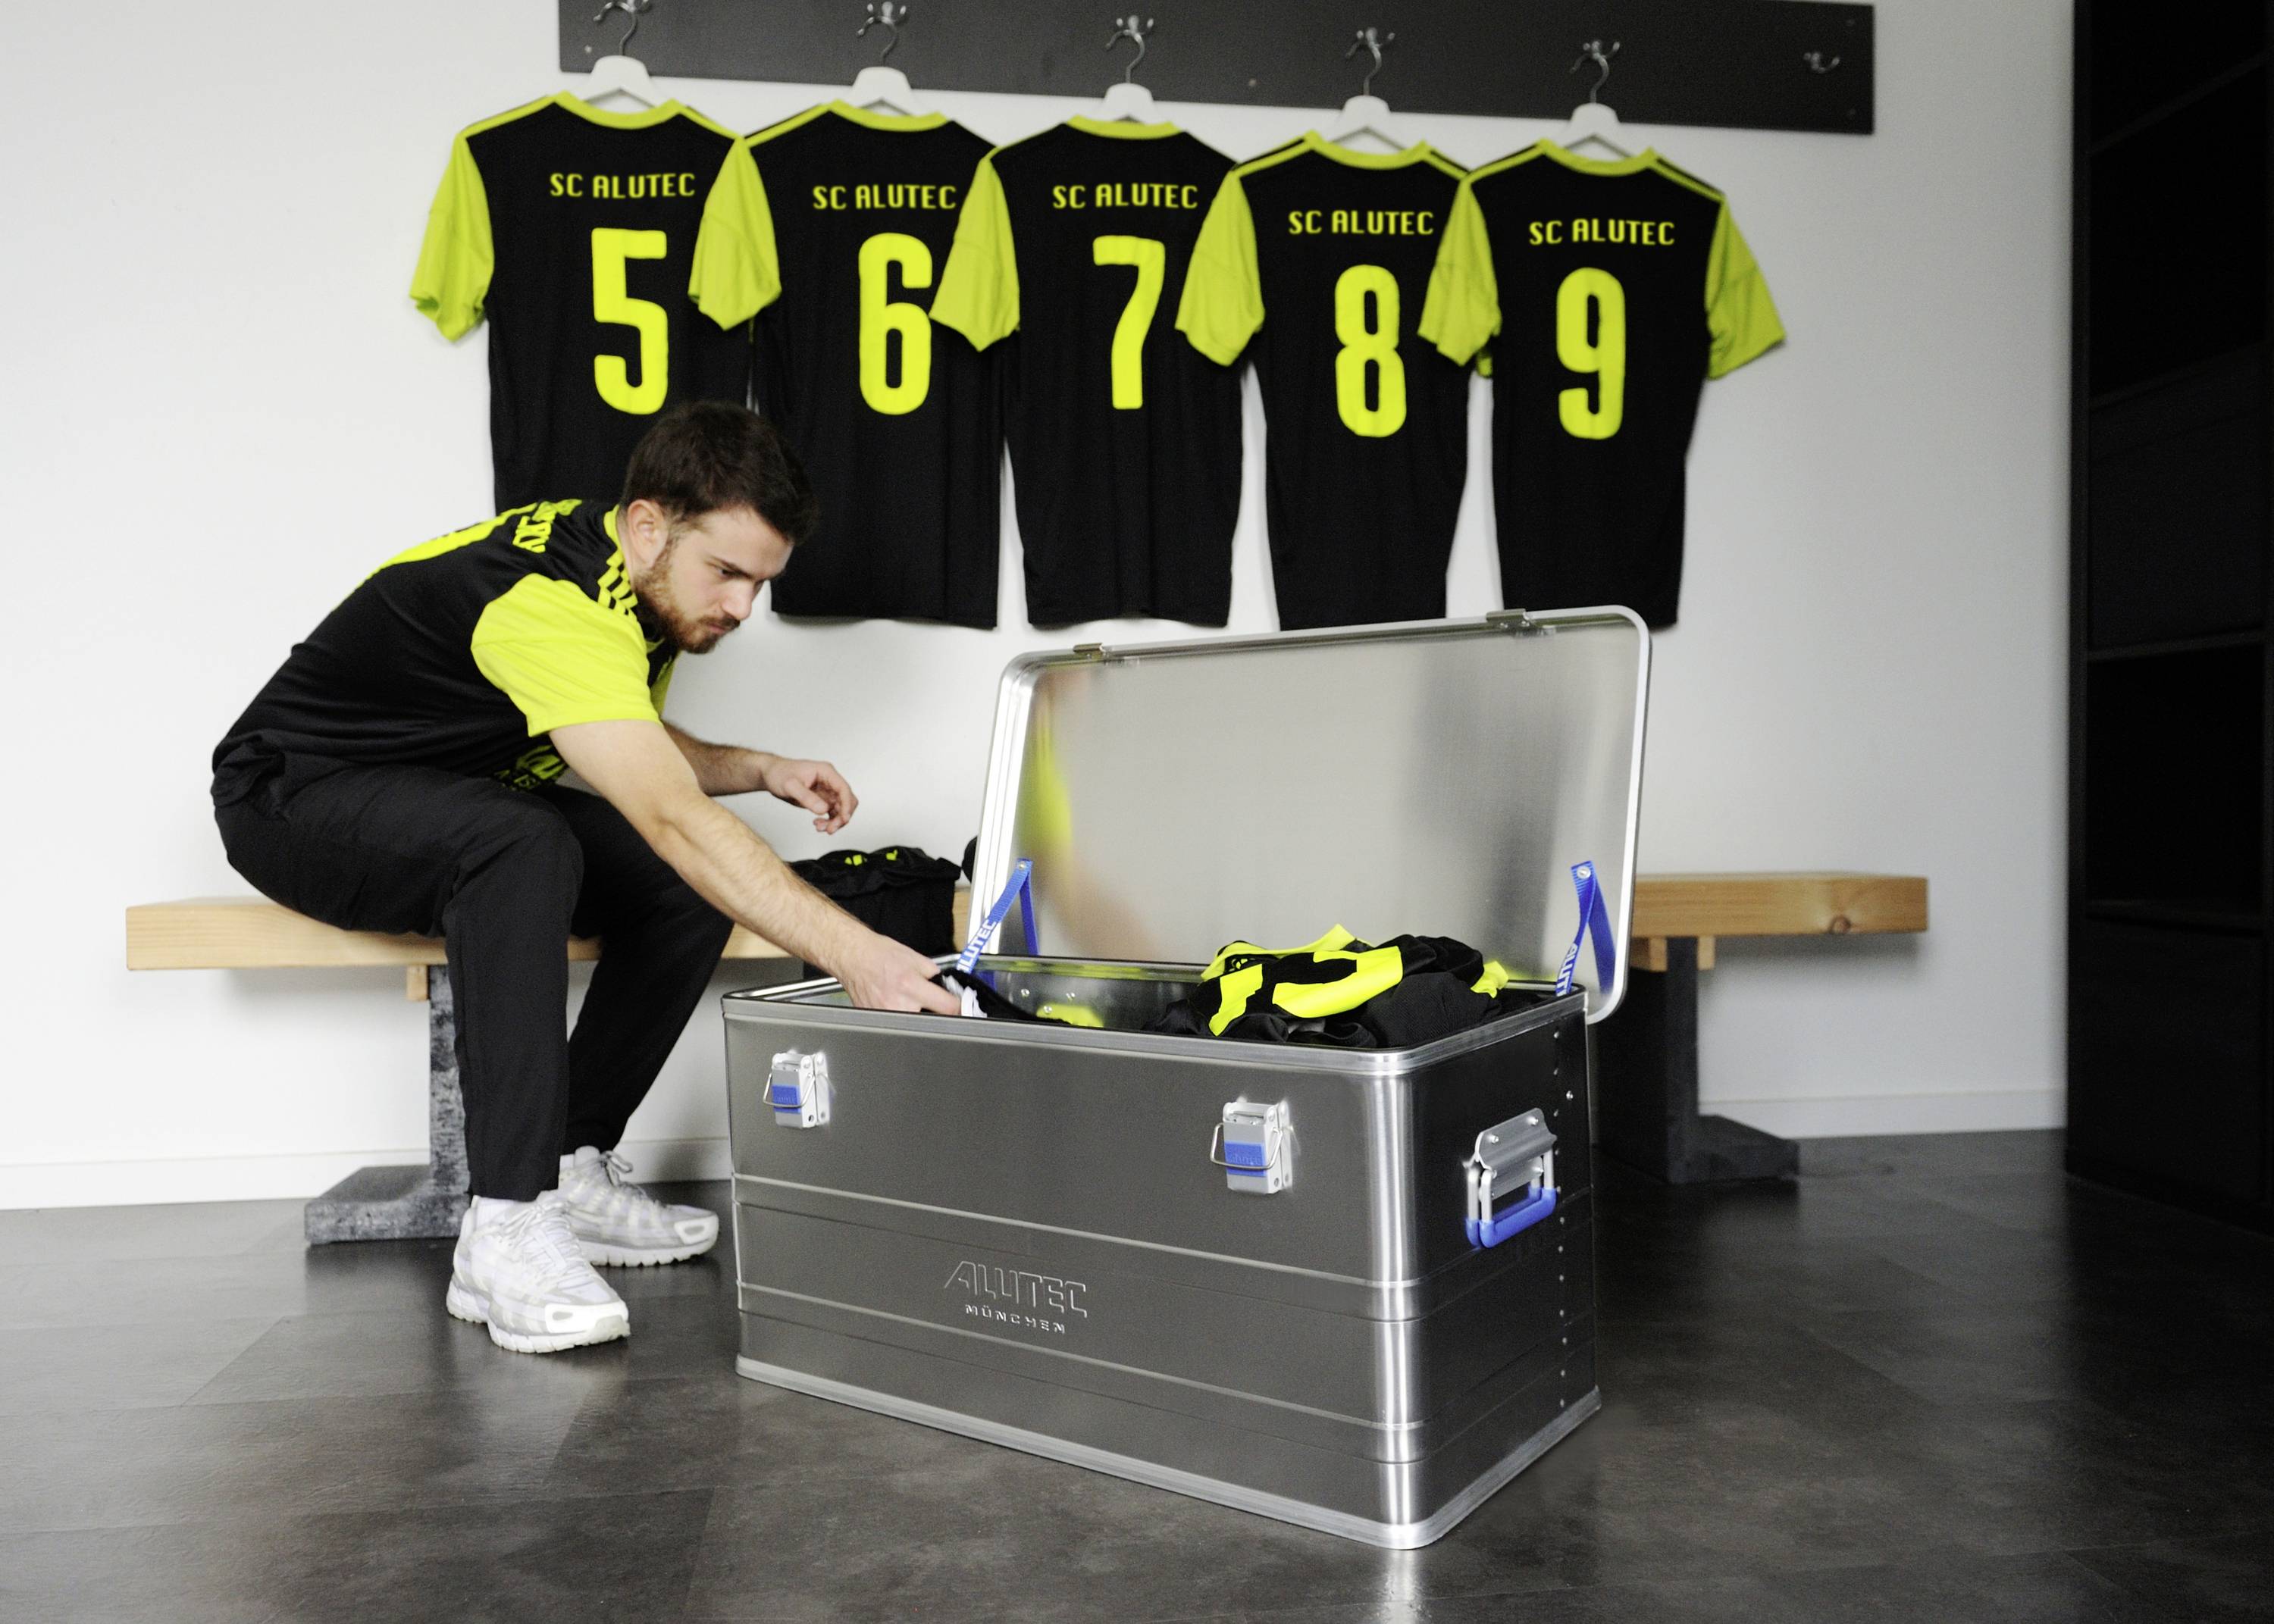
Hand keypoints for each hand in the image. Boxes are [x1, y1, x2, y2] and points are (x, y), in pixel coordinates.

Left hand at [760, 756, 857, 833]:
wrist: (771, 774)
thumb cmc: (779, 774)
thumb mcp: (789, 785)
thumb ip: (806, 797)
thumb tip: (824, 810)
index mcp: (826, 772)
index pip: (844, 789)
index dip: (847, 805)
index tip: (844, 819)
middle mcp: (830, 781)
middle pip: (847, 800)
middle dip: (842, 816)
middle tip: (830, 829)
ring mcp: (827, 790)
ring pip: (841, 809)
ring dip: (835, 821)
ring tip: (819, 828)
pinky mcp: (822, 799)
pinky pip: (832, 812)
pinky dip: (828, 821)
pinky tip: (817, 825)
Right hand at [836, 931, 960, 1015]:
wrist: (853, 957)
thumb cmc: (879, 955)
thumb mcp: (915, 958)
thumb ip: (934, 974)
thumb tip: (947, 987)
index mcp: (911, 986)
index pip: (947, 1007)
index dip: (958, 1007)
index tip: (959, 1008)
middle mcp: (898, 1003)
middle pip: (930, 1020)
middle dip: (934, 1012)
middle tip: (930, 1002)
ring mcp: (885, 1015)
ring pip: (912, 1025)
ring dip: (916, 1015)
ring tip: (907, 999)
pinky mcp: (875, 1020)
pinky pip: (895, 1024)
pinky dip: (899, 1015)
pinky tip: (893, 1001)